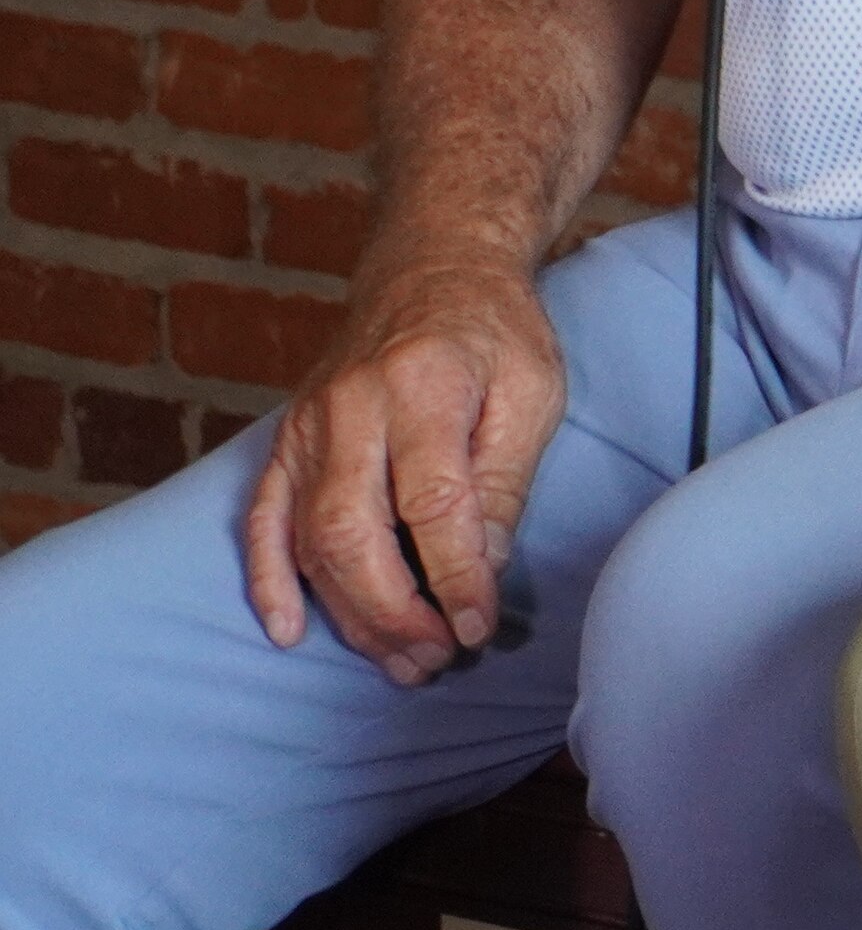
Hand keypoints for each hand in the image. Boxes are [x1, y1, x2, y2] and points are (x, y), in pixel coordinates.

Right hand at [238, 253, 567, 683]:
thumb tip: (482, 569)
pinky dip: (270, 580)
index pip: (434, 502)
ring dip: (350, 612)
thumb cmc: (494, 333)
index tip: (478, 625)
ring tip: (400, 661)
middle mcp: (351, 407)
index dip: (454, 575)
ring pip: (309, 539)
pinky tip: (291, 630)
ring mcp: (308, 426)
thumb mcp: (532, 391)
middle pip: (353, 531)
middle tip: (437, 657)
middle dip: (393, 611)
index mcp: (425, 386)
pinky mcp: (285, 441)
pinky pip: (262, 520)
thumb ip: (505, 479)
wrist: (431, 269)